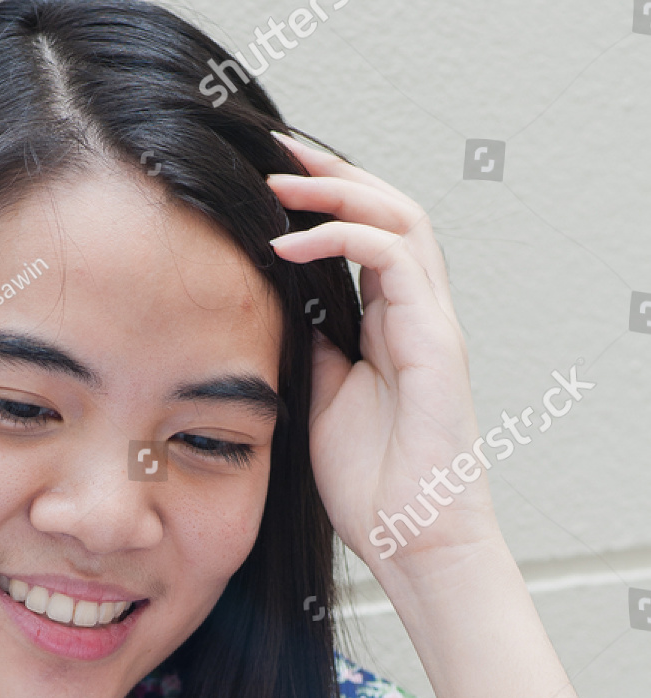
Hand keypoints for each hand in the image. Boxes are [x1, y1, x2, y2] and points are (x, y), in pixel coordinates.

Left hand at [267, 133, 500, 579]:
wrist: (412, 541)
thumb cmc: (370, 487)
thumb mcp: (320, 403)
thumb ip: (310, 349)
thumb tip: (277, 306)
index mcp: (393, 327)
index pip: (365, 236)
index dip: (323, 201)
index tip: (266, 179)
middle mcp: (419, 315)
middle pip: (389, 209)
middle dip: (331, 173)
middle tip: (273, 150)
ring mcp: (432, 325)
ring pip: (400, 219)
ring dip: (337, 192)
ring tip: (277, 182)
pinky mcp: (436, 342)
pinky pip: (395, 261)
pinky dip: (342, 239)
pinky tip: (288, 244)